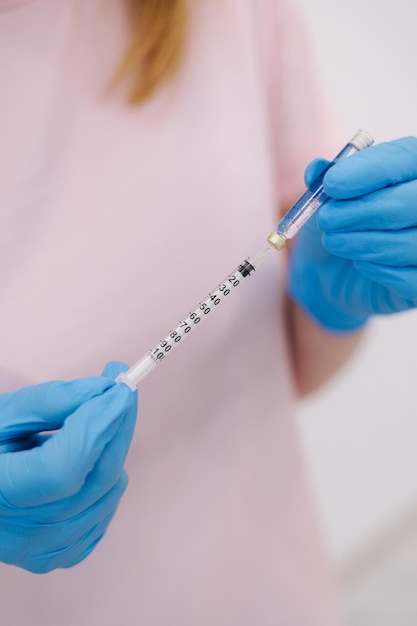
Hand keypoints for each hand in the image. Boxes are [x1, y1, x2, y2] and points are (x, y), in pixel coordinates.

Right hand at [0, 362, 136, 572]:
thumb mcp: (3, 415)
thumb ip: (51, 400)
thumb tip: (104, 390)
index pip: (63, 467)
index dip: (97, 426)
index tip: (119, 389)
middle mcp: (19, 534)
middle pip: (95, 480)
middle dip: (117, 428)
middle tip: (121, 391)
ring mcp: (41, 549)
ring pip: (108, 493)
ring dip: (110, 452)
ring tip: (85, 428)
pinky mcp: (59, 554)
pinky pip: (104, 511)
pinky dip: (105, 480)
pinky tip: (84, 462)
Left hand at [288, 136, 416, 331]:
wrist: (332, 271)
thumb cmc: (336, 224)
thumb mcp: (324, 198)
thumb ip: (323, 179)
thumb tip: (316, 169)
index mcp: (410, 168)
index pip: (403, 159)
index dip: (369, 170)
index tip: (332, 184)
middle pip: (411, 202)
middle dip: (363, 211)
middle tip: (327, 219)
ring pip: (411, 241)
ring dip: (363, 243)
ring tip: (334, 241)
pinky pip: (409, 278)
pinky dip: (378, 270)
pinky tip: (360, 264)